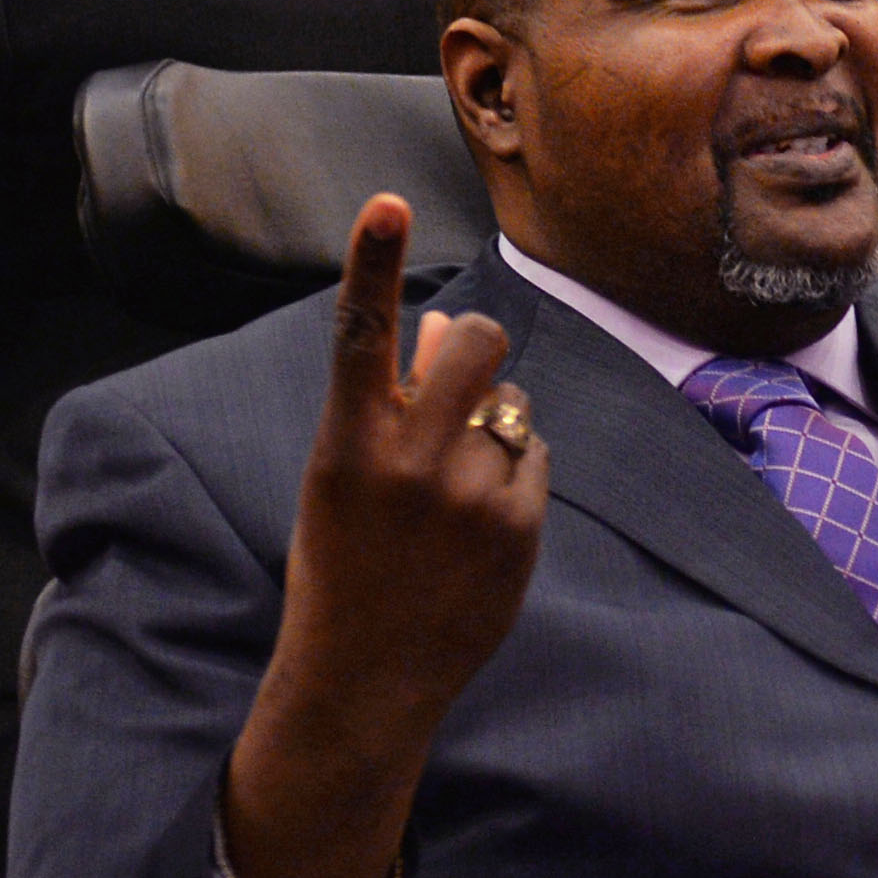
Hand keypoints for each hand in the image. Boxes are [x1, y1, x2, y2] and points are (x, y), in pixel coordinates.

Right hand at [220, 196, 547, 877]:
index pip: (359, 336)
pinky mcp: (519, 527)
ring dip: (490, 428)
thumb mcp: (344, 480)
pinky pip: (533, 459)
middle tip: (459, 371)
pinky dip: (513, 476)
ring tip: (450, 491)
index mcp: (346, 444)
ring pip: (510, 408)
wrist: (363, 676)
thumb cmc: (344, 564)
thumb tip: (435, 325)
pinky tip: (477, 525)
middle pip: (477, 344)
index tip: (384, 202)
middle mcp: (410, 462)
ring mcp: (470, 495)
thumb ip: (390, 403)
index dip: (370, 263)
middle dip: (475, 345)